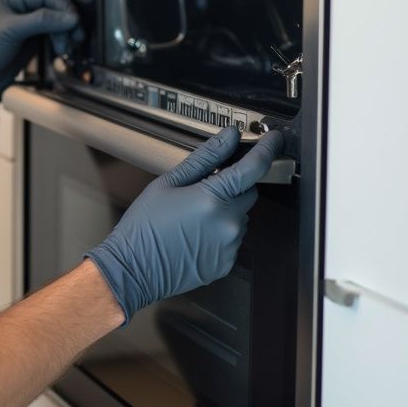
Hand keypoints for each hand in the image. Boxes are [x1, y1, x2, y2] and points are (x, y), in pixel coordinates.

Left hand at [0, 0, 77, 106]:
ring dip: (64, 33)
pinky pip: (53, 35)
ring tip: (65, 46)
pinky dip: (60, 40)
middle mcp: (20, 9)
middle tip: (75, 33)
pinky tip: (62, 48)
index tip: (72, 19)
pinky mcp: (32, 40)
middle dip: (65, 20)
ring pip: (55, 22)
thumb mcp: (12, 31)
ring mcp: (27, 25)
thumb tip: (68, 17)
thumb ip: (41, 21)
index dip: (61, 5)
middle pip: (53, 7)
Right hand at [86, 126, 283, 322]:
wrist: (134, 269)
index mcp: (212, 198)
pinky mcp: (227, 263)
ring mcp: (230, 245)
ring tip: (193, 217)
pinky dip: (221, 232)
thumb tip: (229, 138)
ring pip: (241, 216)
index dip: (267, 149)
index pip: (253, 168)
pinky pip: (233, 238)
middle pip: (249, 192)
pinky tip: (196, 234)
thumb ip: (204, 158)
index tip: (273, 140)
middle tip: (204, 190)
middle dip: (233, 186)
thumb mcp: (168, 183)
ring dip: (226, 210)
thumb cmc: (145, 226)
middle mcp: (228, 223)